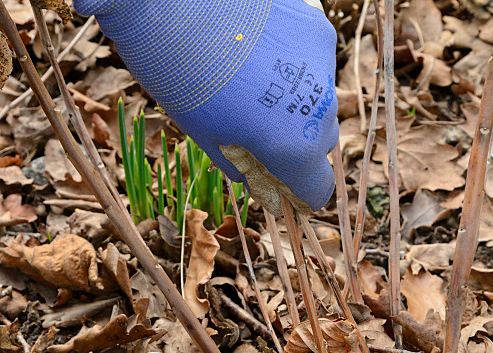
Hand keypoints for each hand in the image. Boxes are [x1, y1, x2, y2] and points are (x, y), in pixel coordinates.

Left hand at [74, 0, 339, 213]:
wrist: (169, 0)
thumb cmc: (180, 75)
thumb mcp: (208, 136)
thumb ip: (244, 167)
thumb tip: (262, 183)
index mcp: (293, 146)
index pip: (318, 190)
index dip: (298, 194)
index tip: (281, 188)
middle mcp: (320, 108)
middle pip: (320, 142)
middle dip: (294, 144)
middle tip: (255, 130)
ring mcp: (322, 63)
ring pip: (318, 98)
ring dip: (295, 101)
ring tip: (250, 81)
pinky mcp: (316, 27)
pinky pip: (312, 60)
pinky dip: (293, 63)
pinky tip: (257, 48)